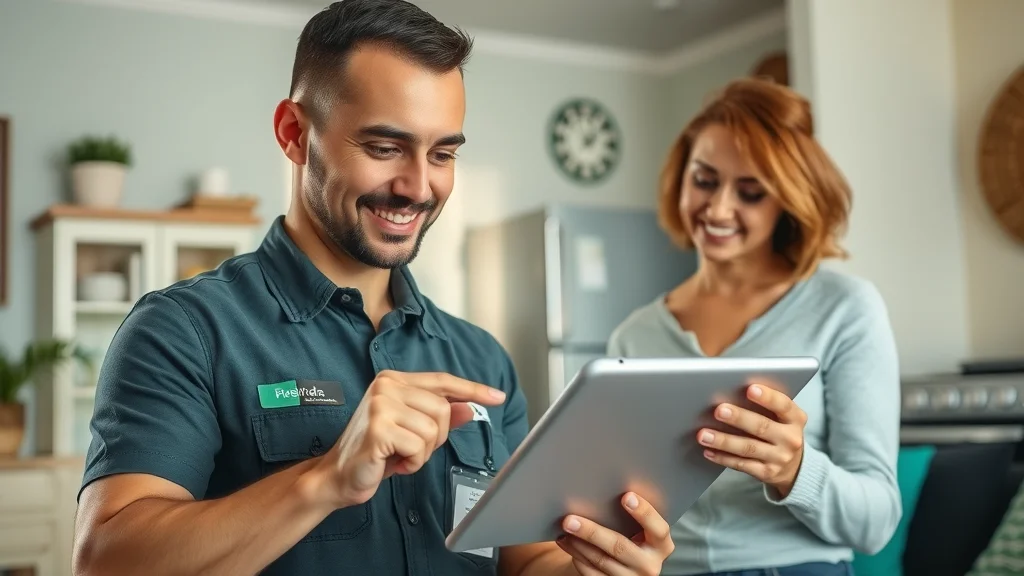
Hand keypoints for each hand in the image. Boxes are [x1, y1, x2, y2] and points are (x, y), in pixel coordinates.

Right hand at [314, 370, 506, 508]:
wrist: (338, 476)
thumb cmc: (375, 452)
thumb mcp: (412, 431)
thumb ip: (439, 417)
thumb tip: (469, 408)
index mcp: (394, 380)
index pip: (443, 381)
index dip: (473, 389)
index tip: (498, 397)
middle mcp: (387, 386)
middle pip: (443, 410)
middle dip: (435, 438)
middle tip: (411, 449)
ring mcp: (381, 404)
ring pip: (433, 430)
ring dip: (422, 453)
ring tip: (399, 455)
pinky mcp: (379, 428)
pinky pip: (419, 447)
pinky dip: (412, 462)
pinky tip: (393, 463)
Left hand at [555, 492, 673, 575]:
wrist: (627, 568)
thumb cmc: (632, 536)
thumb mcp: (640, 529)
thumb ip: (632, 516)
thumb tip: (603, 489)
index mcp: (662, 546)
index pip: (659, 529)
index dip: (644, 513)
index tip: (626, 496)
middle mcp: (649, 565)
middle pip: (620, 546)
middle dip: (592, 532)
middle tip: (569, 519)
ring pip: (601, 560)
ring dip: (578, 543)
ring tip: (565, 527)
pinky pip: (591, 573)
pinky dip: (576, 556)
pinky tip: (566, 542)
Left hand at [698, 381, 807, 496]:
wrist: (794, 467)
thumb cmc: (780, 432)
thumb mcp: (783, 417)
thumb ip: (765, 405)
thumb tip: (731, 391)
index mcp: (795, 418)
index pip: (783, 405)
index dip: (767, 397)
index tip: (750, 389)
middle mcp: (790, 439)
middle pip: (762, 427)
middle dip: (738, 418)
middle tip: (718, 411)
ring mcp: (779, 458)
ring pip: (748, 447)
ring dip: (723, 441)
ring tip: (704, 434)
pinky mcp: (767, 473)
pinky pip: (741, 465)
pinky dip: (723, 458)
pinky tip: (709, 451)